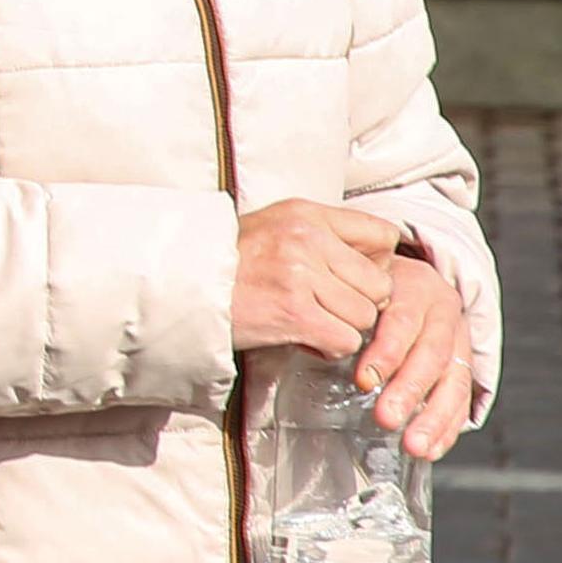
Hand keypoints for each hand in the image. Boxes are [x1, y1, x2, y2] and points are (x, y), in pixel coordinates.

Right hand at [231, 198, 400, 367]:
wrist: (178, 286)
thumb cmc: (226, 262)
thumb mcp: (275, 228)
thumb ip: (323, 237)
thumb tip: (378, 262)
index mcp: (306, 215)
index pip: (382, 235)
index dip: (376, 263)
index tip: (354, 277)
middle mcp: (308, 239)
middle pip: (380, 284)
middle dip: (359, 302)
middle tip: (327, 306)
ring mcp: (301, 276)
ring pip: (364, 316)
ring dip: (341, 327)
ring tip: (309, 320)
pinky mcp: (295, 313)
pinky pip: (344, 340)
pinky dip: (327, 347)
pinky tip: (303, 336)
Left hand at [355, 242, 484, 461]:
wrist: (405, 282)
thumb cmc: (366, 289)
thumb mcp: (354, 284)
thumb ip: (339, 301)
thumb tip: (307, 332)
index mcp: (416, 288)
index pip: (403, 320)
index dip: (386, 351)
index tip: (364, 379)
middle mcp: (442, 314)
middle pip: (431, 354)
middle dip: (409, 389)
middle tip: (386, 418)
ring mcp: (458, 342)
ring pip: (453, 380)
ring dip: (433, 416)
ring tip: (413, 445)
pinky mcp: (463, 368)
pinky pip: (462, 400)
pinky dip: (447, 427)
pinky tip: (431, 449)